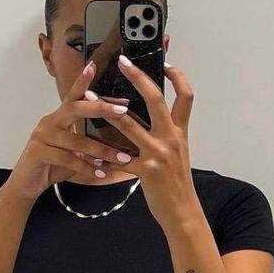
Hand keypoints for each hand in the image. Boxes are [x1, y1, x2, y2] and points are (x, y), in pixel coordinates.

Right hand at [3, 60, 132, 202]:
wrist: (27, 184)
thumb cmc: (54, 164)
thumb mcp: (74, 149)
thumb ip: (89, 139)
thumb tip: (118, 135)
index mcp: (59, 116)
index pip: (73, 95)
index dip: (83, 80)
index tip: (95, 66)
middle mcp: (49, 121)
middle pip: (75, 108)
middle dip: (101, 107)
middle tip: (123, 110)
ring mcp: (41, 136)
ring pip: (76, 140)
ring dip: (101, 150)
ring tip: (122, 158)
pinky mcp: (37, 152)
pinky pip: (67, 158)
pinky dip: (87, 168)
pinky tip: (100, 174)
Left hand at [104, 54, 200, 230]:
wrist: (182, 211)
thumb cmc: (176, 181)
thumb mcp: (177, 152)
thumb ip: (166, 133)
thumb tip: (151, 117)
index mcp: (179, 131)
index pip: (186, 97)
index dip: (178, 77)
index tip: (166, 63)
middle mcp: (170, 138)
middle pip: (155, 99)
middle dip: (138, 77)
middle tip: (122, 61)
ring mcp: (158, 153)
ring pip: (128, 125)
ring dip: (105, 110)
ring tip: (88, 97)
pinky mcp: (145, 170)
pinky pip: (118, 158)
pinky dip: (102, 155)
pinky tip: (87, 152)